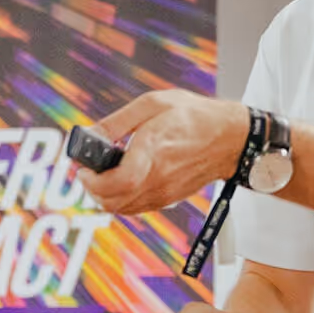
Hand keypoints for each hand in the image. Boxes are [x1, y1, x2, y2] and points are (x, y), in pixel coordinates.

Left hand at [77, 89, 247, 214]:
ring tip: (104, 175)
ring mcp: (164, 192)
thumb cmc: (193, 116)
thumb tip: (90, 134)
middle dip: (92, 189)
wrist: (230, 138)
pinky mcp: (168, 199)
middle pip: (112, 201)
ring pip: (121, 209)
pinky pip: (135, 208)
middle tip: (89, 171)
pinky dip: (120, 200)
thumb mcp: (152, 104)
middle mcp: (157, 177)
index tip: (83, 169)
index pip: (116, 182)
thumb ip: (117, 121)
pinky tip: (122, 180)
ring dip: (104, 196)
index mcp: (152, 150)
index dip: (92, 180)